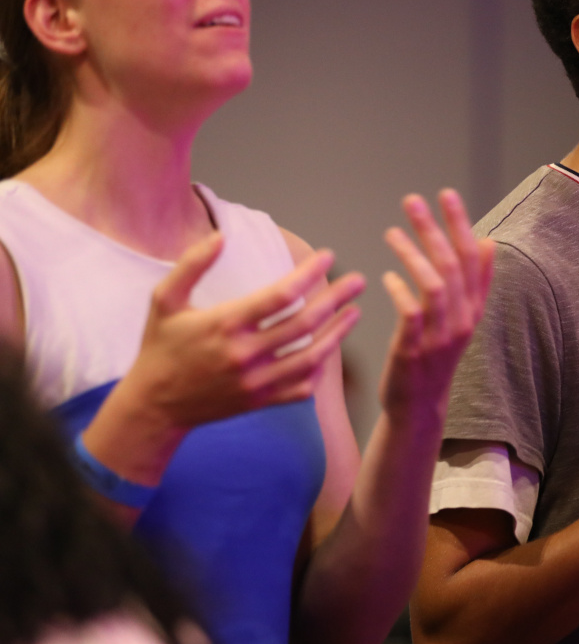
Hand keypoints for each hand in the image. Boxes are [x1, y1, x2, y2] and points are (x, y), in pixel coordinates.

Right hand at [123, 232, 365, 429]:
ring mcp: (255, 382)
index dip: (309, 273)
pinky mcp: (260, 401)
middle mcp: (244, 354)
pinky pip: (302, 387)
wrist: (153, 406)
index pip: (280, 295)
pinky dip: (320, 368)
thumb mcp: (164, 300)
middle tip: (359, 281)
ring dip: (338, 333)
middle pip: (304, 324)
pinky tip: (329, 348)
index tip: (328, 257)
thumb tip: (220, 237)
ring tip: (356, 312)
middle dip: (336, 299)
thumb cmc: (160, 346)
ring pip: (311, 357)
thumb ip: (191, 265)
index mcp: (224, 325)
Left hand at [378, 190, 494, 418]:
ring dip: (412, 253)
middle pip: (452, 265)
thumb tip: (487, 240)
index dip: (460, 224)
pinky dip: (399, 290)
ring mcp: (440, 336)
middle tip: (412, 200)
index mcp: (474, 307)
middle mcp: (462, 319)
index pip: (473, 256)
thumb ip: (476, 281)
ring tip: (392, 231)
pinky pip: (409, 313)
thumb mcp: (463, 317)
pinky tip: (386, 276)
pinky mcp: (414, 351)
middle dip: (433, 229)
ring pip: (433, 285)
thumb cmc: (436, 354)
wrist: (420, 406)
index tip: (446, 194)